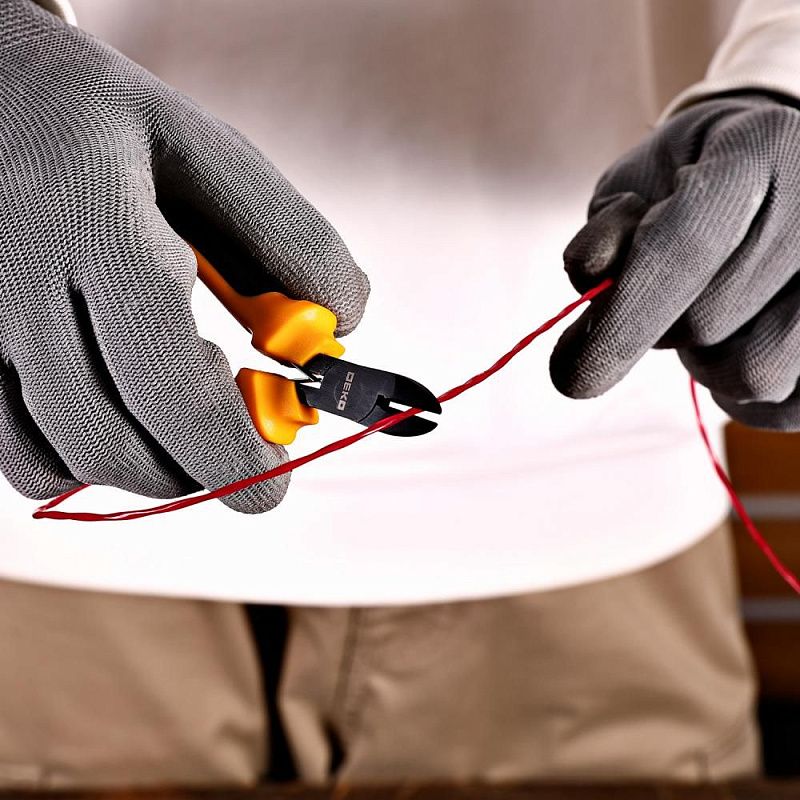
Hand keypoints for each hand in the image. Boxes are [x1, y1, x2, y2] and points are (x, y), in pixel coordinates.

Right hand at [0, 0, 368, 510]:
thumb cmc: (114, 127)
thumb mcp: (212, 154)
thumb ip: (289, 238)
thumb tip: (343, 327)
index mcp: (91, 214)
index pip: (163, 378)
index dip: (227, 449)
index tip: (274, 480)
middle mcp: (13, 277)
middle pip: (112, 440)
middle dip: (198, 467)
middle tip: (244, 443)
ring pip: (66, 460)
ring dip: (150, 465)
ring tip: (186, 415)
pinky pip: (20, 455)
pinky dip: (86, 460)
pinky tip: (122, 413)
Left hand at [550, 93, 799, 429]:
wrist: (768, 174)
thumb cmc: (686, 189)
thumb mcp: (632, 191)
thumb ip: (604, 237)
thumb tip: (591, 277)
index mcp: (756, 149)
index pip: (682, 249)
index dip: (619, 324)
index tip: (573, 377)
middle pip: (707, 322)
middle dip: (659, 330)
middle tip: (667, 303)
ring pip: (755, 373)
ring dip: (708, 366)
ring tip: (715, 321)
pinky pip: (786, 404)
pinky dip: (744, 394)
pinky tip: (742, 348)